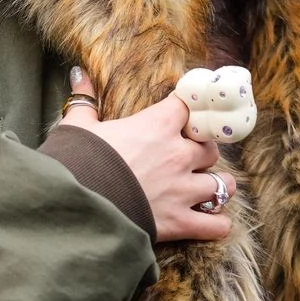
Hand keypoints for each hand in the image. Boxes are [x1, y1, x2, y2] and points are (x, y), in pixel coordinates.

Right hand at [63, 69, 234, 242]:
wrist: (75, 207)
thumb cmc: (75, 163)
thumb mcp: (76, 127)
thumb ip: (84, 101)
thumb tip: (78, 75)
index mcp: (157, 125)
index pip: (189, 106)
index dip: (187, 109)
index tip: (183, 114)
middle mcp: (178, 155)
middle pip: (211, 147)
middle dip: (203, 152)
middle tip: (190, 158)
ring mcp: (183, 190)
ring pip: (225, 184)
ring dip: (220, 185)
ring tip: (211, 187)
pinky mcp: (180, 222)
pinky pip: (216, 225)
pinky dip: (217, 225)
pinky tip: (212, 222)